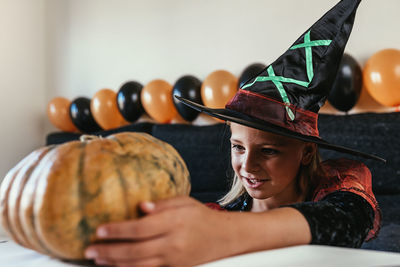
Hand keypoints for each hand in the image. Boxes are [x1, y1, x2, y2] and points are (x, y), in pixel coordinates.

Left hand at [84, 196, 237, 266]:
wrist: (223, 238)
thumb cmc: (200, 217)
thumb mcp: (184, 202)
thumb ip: (162, 204)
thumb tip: (141, 206)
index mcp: (174, 223)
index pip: (141, 228)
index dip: (118, 231)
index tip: (100, 230)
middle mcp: (173, 243)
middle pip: (135, 250)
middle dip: (110, 251)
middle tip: (90, 250)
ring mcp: (174, 260)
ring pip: (139, 265)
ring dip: (116, 263)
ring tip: (98, 260)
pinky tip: (118, 266)